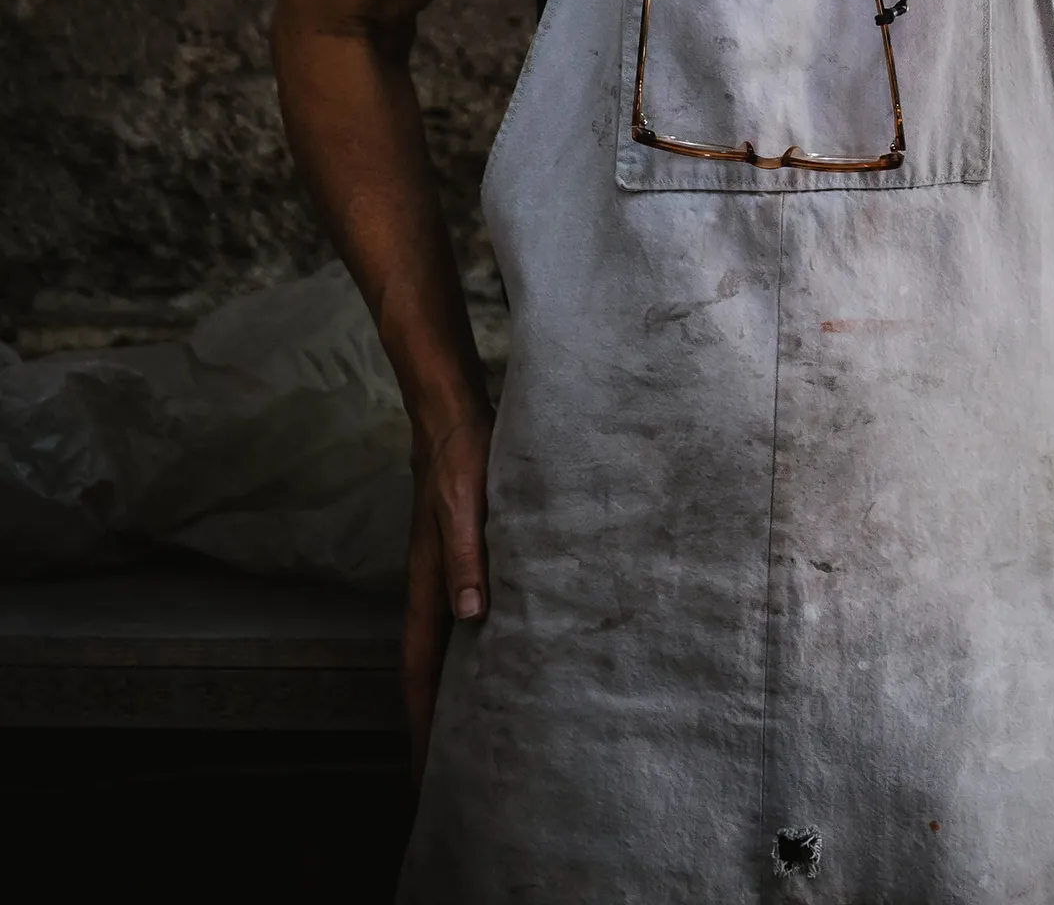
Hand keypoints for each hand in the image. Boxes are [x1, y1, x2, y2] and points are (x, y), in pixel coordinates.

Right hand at [402, 408, 491, 778]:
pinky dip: (470, 655)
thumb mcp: (466, 506)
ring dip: (450, 694)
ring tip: (473, 737)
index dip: (420, 724)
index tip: (424, 775)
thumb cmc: (459, 461)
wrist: (451, 420)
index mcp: (427, 587)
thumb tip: (469, 618)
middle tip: (451, 777)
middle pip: (426, 674)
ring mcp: (444, 579)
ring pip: (443, 652)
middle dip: (433, 726)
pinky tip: (493, 662)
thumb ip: (467, 558)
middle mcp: (431, 591)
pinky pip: (461, 624)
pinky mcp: (463, 562)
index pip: (417, 672)